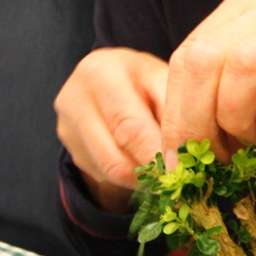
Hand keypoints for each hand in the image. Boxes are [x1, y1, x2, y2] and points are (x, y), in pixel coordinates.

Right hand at [55, 48, 167, 210]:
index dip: (157, 155)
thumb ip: (174, 111)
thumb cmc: (145, 78)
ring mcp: (66, 128)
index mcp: (100, 74)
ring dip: (141, 180)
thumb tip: (189, 152)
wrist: (110, 76)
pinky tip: (145, 162)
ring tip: (166, 172)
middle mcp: (74, 100)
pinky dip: (129, 177)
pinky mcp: (70, 148)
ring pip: (110, 173)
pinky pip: (103, 176)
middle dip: (151, 174)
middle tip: (178, 181)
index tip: (182, 172)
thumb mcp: (164, 80)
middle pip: (115, 159)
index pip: (130, 127)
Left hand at [161, 0, 255, 162]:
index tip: (185, 158)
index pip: (186, 56)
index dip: (178, 113)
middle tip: (214, 161)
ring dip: (240, 120)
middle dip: (197, 123)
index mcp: (247, 3)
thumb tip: (177, 148)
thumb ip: (224, 92)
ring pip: (237, 71)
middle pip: (200, 61)